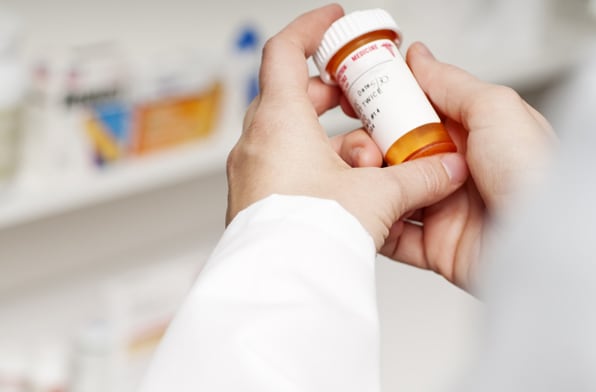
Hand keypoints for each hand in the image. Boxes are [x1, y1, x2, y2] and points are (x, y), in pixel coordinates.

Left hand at [225, 4, 467, 250]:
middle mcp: (258, 142)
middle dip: (332, 93)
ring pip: (290, 134)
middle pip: (292, 94)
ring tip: (365, 155)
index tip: (333, 21)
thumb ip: (417, 177)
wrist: (279, 286)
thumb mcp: (374, 197)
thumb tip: (446, 169)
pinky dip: (313, 163)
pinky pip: (284, 164)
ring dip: (328, 137)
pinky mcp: (257, 198)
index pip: (284, 51)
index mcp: (279, 122)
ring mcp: (253, 172)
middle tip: (361, 98)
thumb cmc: (307, 237)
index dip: (310, 28)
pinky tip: (344, 186)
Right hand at [333, 42, 556, 289]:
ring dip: (369, 184)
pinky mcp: (434, 247)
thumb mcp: (496, 110)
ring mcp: (442, 209)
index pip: (415, 115)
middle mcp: (453, 171)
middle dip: (370, 146)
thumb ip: (452, 85)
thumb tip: (419, 59)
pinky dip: (377, 224)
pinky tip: (367, 209)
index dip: (384, 107)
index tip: (358, 100)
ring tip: (364, 176)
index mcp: (469, 136)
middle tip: (364, 147)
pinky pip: (395, 236)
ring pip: (389, 193)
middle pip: (394, 153)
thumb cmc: (535, 174)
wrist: (540, 242)